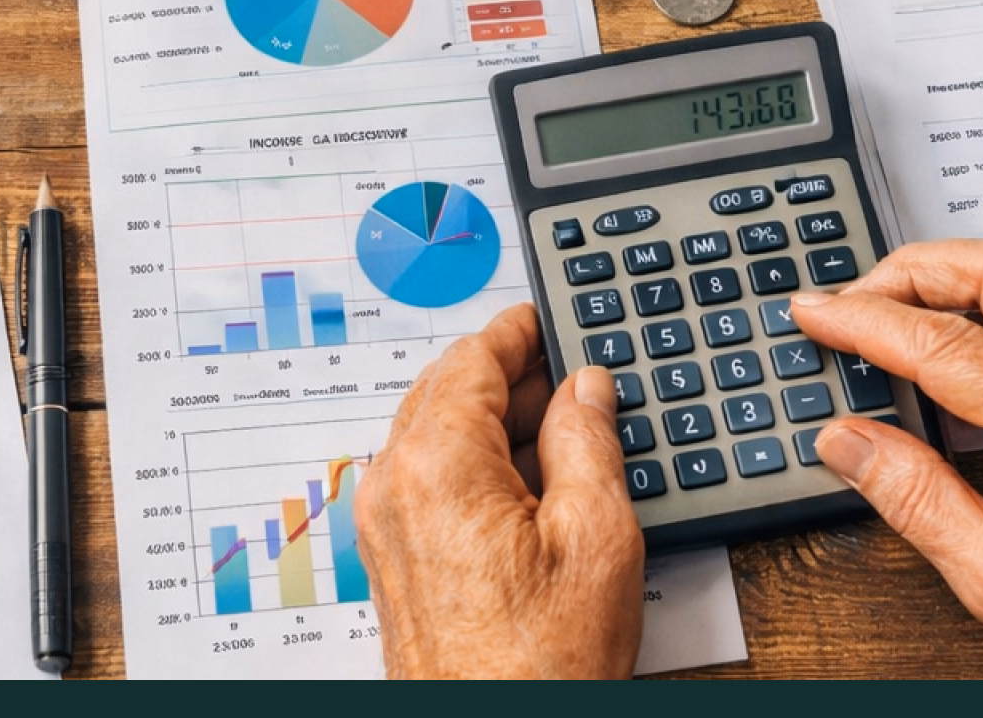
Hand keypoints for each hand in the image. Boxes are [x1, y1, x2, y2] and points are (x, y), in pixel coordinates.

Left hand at [357, 303, 645, 677]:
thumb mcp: (595, 536)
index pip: (473, 358)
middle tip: (572, 370)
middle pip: (447, 392)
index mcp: (437, 463)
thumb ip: (588, 442)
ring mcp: (387, 527)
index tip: (551, 315)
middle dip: (511, 375)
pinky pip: (432, 484)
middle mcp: (395, 486)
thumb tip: (585, 388)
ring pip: (438, 437)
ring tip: (567, 431)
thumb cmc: (538, 668)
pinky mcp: (394, 563)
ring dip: (496, 422)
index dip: (521, 331)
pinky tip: (533, 487)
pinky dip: (478, 466)